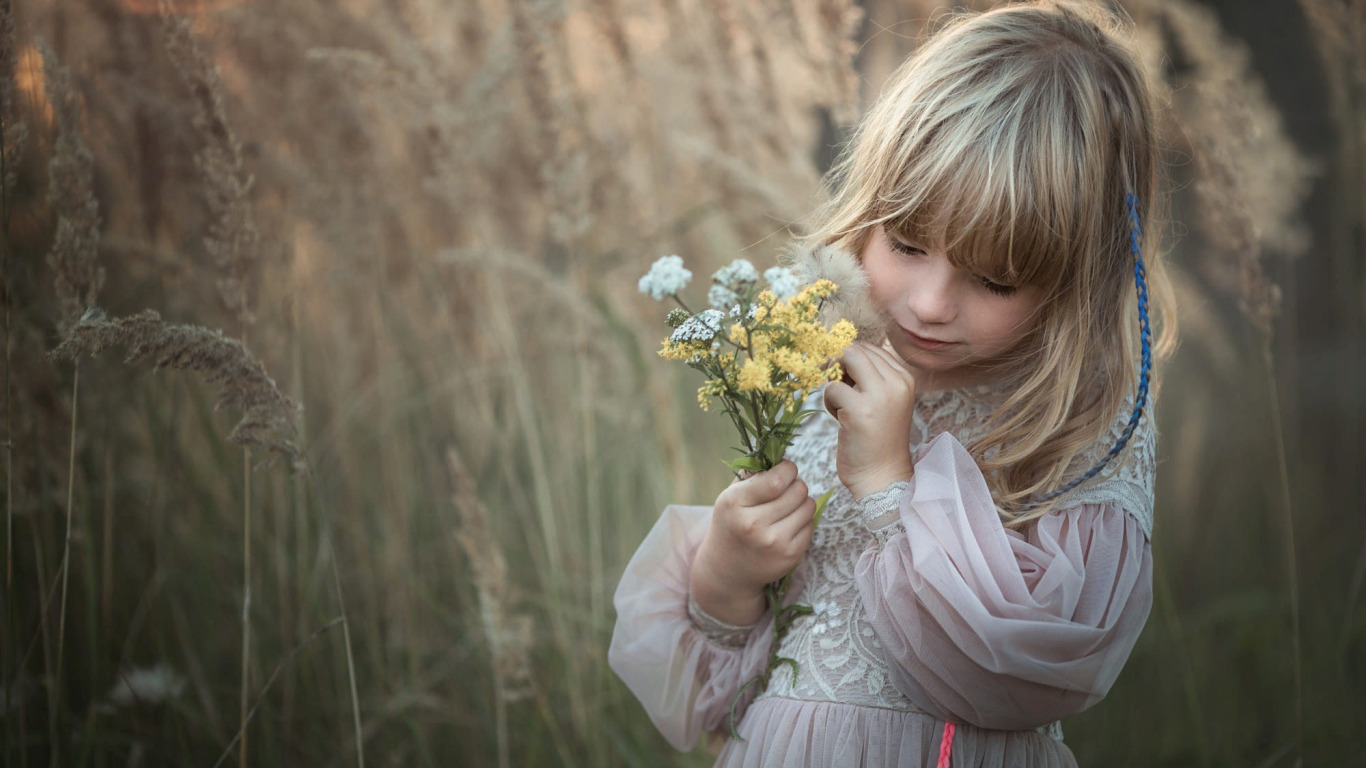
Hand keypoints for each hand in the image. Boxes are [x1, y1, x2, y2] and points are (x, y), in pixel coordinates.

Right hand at [690, 460, 816, 625]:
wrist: (727, 571)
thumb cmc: (731, 524)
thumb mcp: (730, 496)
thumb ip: (752, 473)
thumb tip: (778, 454)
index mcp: (735, 503)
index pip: (777, 478)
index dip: (787, 469)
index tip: (784, 471)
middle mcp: (753, 524)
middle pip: (798, 490)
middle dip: (795, 484)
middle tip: (785, 490)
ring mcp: (773, 542)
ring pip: (808, 506)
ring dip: (802, 502)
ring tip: (787, 507)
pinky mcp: (790, 556)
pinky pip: (811, 525)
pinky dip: (803, 520)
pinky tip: (788, 525)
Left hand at [822, 342, 915, 499]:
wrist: (882, 476)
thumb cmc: (876, 438)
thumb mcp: (882, 400)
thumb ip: (868, 376)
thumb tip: (837, 352)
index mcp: (905, 378)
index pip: (870, 348)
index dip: (849, 358)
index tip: (842, 377)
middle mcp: (897, 382)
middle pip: (856, 350)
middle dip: (837, 365)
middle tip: (836, 389)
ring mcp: (880, 395)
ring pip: (843, 362)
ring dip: (834, 382)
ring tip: (842, 406)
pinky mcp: (860, 410)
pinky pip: (831, 388)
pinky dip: (829, 402)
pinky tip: (840, 420)